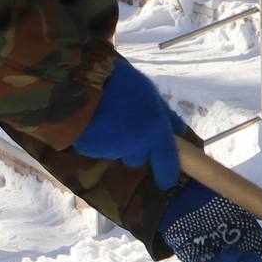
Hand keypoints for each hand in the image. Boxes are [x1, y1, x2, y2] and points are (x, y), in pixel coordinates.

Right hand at [71, 57, 184, 187]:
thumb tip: (179, 131)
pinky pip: (98, 149)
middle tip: (128, 129)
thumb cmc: (122, 82)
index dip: (168, 174)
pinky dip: (98, 140)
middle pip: (138, 159)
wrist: (82, 80)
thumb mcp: (150, 92)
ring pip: (118, 153)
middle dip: (135, 150)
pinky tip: (93, 123)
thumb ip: (165, 116)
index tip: (167, 180)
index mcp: (155, 132)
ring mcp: (112, 150)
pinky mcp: (90, 151)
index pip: (167, 164)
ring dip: (116, 143)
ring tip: (107, 120)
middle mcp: (135, 146)